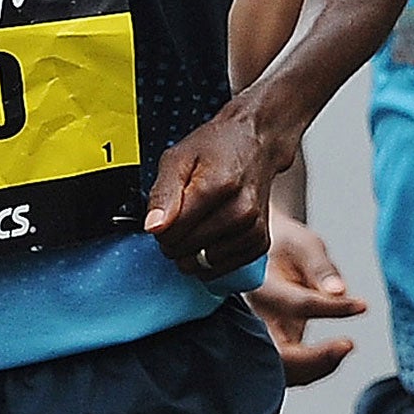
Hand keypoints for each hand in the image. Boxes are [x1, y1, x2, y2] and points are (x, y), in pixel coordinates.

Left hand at [144, 103, 285, 278]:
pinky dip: (211, 258)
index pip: (172, 233)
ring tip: (201, 222)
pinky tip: (215, 234)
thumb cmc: (216, 149)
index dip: (160, 227)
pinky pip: (221, 269)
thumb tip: (153, 227)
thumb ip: (162, 194)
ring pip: (202, 264)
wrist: (256, 144)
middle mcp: (241, 211)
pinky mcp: (260, 243)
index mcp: (218, 187)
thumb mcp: (177, 158)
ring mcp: (253, 229)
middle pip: (186, 251)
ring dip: (194, 250)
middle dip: (176, 240)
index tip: (169, 212)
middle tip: (184, 215)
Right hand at [248, 215, 366, 384]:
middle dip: (312, 359)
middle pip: (275, 354)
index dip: (333, 309)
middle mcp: (253, 316)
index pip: (298, 304)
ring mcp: (257, 335)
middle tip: (348, 344)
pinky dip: (311, 368)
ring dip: (314, 367)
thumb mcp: (304, 245)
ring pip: (280, 369)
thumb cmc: (286, 246)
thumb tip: (340, 292)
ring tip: (345, 347)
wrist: (263, 253)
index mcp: (260, 284)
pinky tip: (336, 352)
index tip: (362, 305)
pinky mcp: (270, 346)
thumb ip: (321, 267)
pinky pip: (287, 369)